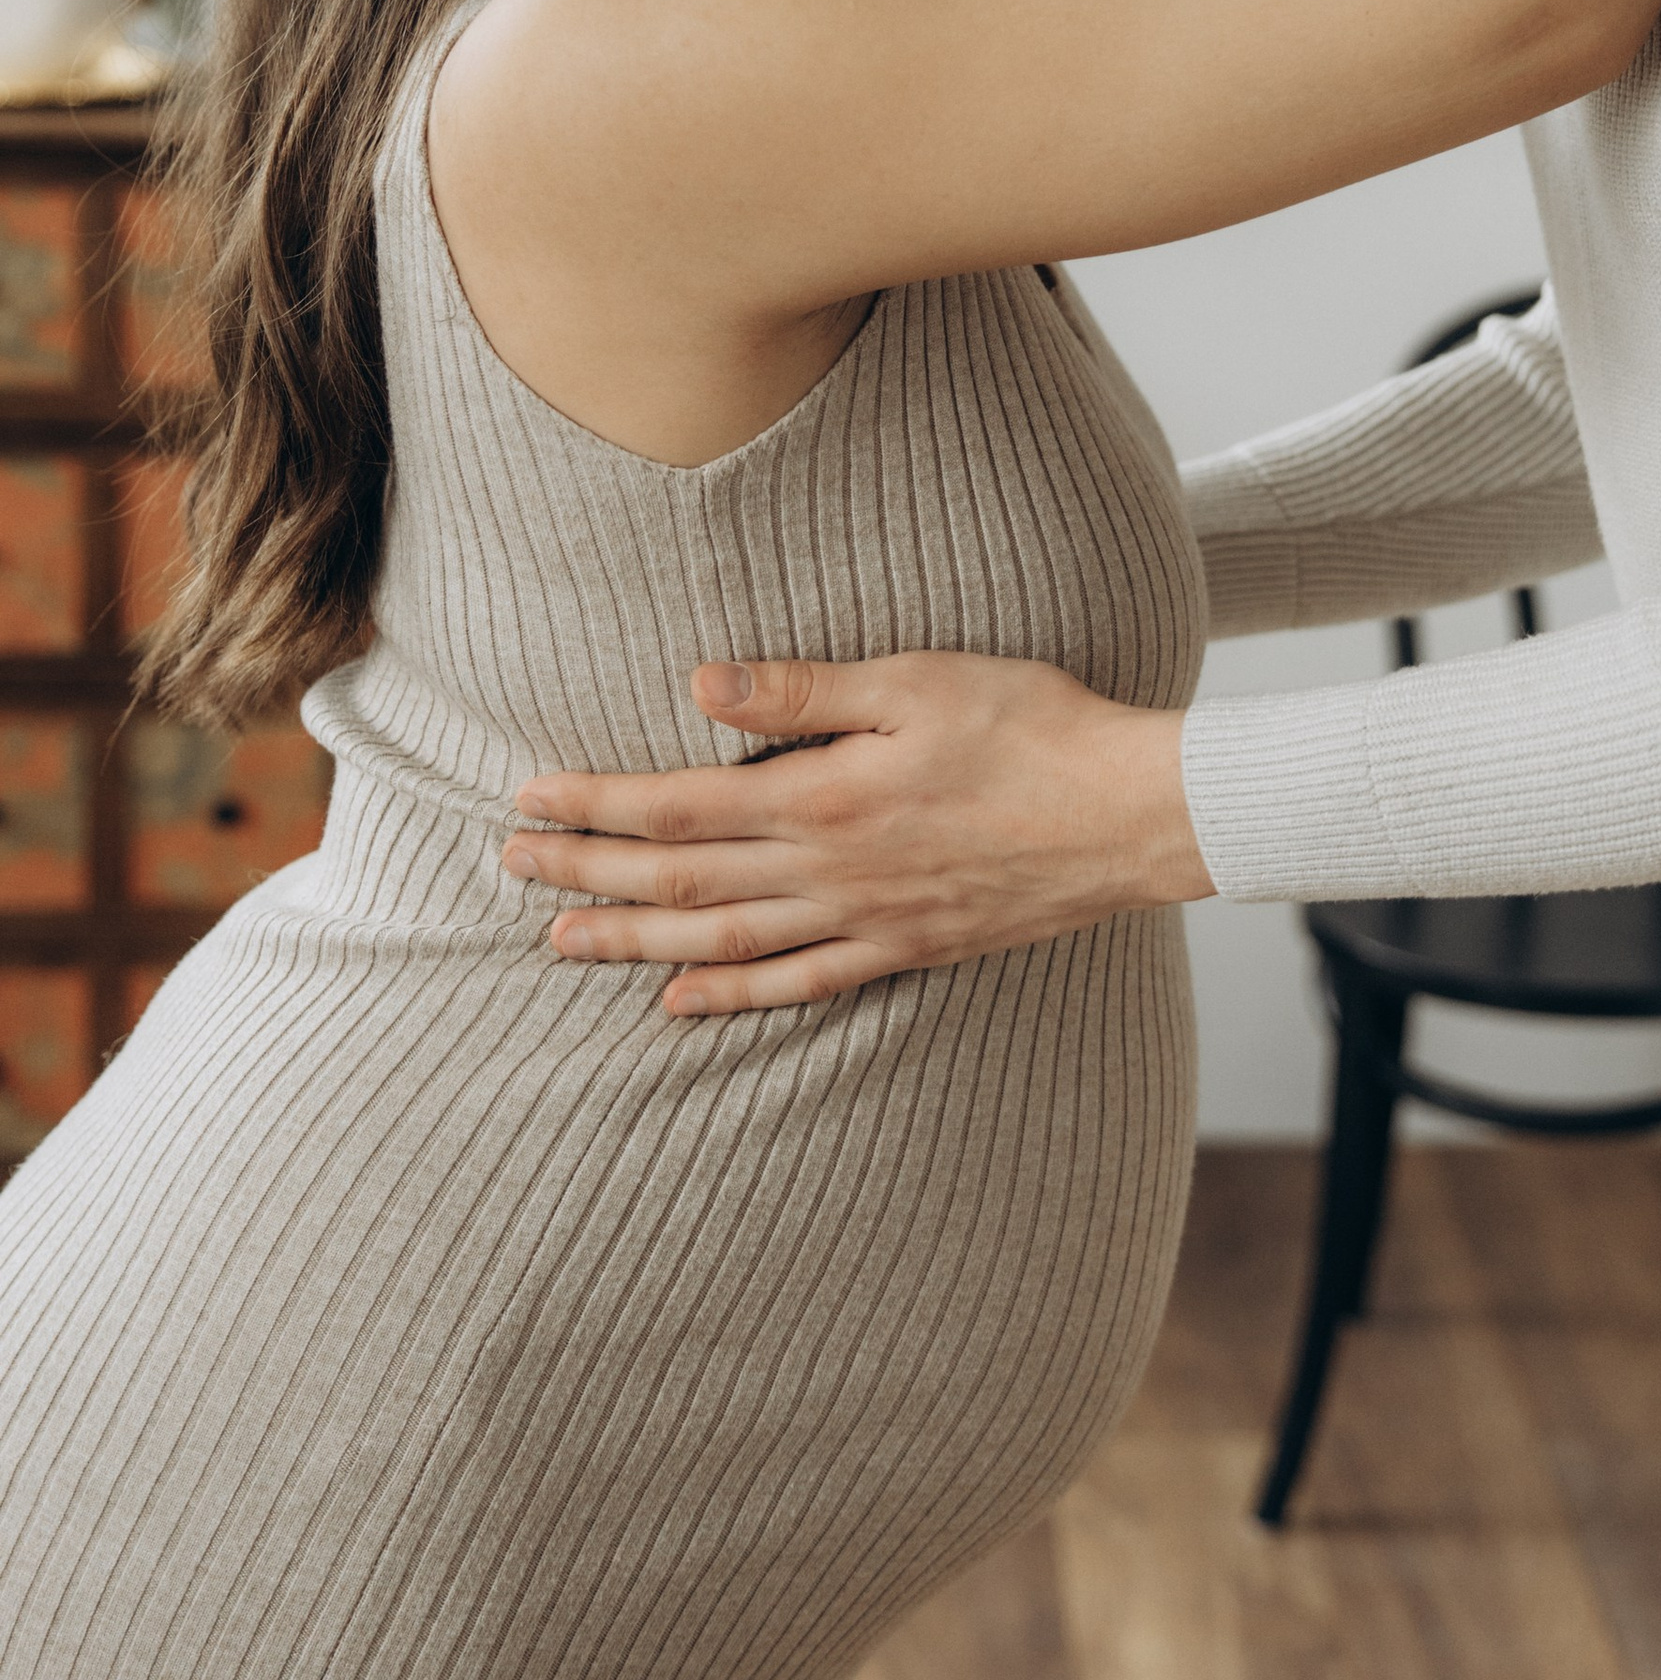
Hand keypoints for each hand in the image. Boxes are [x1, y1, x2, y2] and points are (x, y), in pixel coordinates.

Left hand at [500, 653, 1213, 1011]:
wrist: (1130, 812)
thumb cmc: (1033, 727)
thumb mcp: (918, 680)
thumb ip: (805, 691)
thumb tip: (699, 684)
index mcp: (824, 796)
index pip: (677, 805)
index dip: (594, 805)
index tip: (527, 799)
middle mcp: (830, 870)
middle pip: (681, 880)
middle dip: (588, 873)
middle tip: (512, 868)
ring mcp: (866, 919)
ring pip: (722, 941)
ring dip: (634, 941)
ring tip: (562, 940)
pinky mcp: (905, 948)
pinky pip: (798, 983)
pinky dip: (731, 995)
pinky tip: (680, 1000)